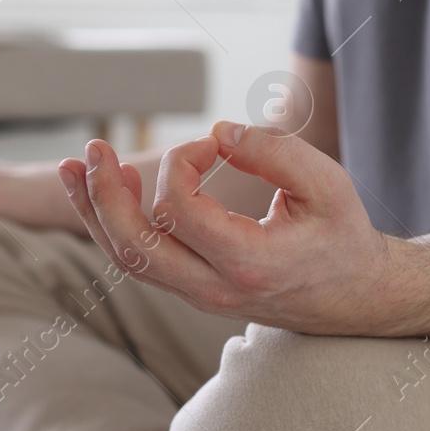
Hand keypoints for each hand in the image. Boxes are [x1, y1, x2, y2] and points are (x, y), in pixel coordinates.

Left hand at [59, 121, 394, 332]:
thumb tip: (217, 133)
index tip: (212, 144)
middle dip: (104, 194)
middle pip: (135, 247)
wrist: (354, 297)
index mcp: (250, 265)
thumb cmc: (342, 235)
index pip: (180, 210)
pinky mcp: (191, 289)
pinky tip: (105, 190)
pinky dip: (113, 226)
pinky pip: (139, 262)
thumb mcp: (328, 185)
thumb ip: (275, 153)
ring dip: (95, 212)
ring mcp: (198, 295)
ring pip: (127, 261)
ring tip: (75, 166)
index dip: (183, 162)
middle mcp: (215, 289)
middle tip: (94, 148)